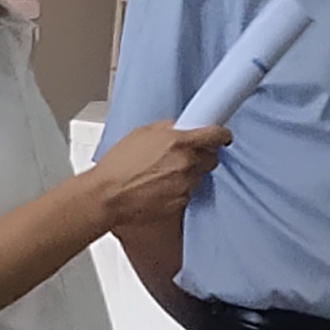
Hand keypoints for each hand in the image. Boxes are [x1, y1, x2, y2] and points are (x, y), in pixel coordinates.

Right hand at [90, 122, 231, 227]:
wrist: (107, 195)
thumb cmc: (118, 166)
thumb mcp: (141, 134)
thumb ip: (167, 128)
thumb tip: (181, 126)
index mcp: (179, 142)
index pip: (216, 135)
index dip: (221, 135)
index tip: (222, 136)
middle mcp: (187, 163)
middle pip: (212, 157)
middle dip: (202, 155)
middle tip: (184, 156)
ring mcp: (186, 184)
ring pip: (200, 176)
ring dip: (189, 173)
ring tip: (165, 174)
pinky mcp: (182, 202)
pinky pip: (189, 192)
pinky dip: (180, 189)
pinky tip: (161, 187)